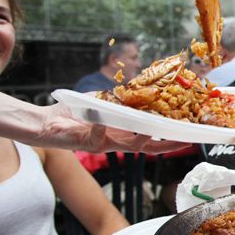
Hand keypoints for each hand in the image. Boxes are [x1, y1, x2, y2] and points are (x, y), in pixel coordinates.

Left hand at [41, 103, 186, 153]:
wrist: (46, 122)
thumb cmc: (75, 112)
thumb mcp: (102, 101)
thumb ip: (121, 98)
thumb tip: (143, 87)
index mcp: (123, 132)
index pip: (152, 137)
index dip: (169, 138)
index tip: (188, 134)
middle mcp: (117, 141)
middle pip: (148, 147)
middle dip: (167, 145)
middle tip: (185, 142)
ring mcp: (104, 144)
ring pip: (128, 145)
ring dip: (141, 138)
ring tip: (152, 131)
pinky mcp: (87, 143)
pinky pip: (97, 136)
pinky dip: (101, 127)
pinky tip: (102, 120)